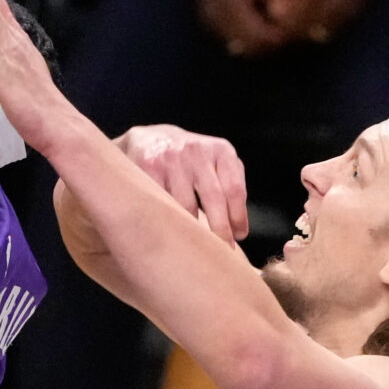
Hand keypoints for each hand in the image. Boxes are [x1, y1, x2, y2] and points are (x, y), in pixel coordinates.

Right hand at [117, 124, 248, 240]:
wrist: (150, 139)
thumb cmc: (192, 161)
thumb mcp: (217, 162)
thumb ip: (232, 185)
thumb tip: (239, 230)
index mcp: (221, 150)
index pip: (234, 189)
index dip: (238, 217)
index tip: (239, 236)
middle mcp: (197, 151)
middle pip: (213, 198)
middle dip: (220, 230)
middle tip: (222, 249)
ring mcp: (172, 159)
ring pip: (185, 205)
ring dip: (193, 228)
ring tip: (197, 242)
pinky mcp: (149, 166)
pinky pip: (163, 202)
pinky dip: (170, 219)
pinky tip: (173, 228)